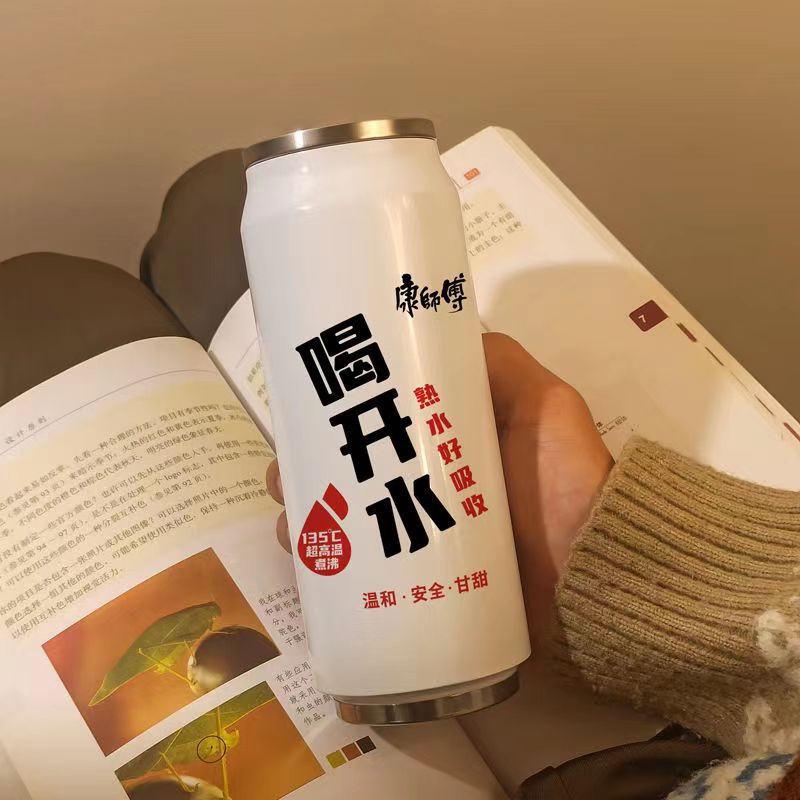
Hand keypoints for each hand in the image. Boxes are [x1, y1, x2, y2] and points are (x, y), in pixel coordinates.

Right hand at [266, 332, 611, 633]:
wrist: (595, 575)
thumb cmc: (565, 478)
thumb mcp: (541, 402)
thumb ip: (500, 362)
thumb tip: (445, 326)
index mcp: (446, 438)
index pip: (378, 415)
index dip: (334, 409)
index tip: (300, 406)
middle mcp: (427, 482)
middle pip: (351, 467)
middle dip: (308, 465)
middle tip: (286, 471)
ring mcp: (421, 535)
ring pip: (347, 518)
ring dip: (309, 513)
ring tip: (293, 520)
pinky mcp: (419, 583)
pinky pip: (362, 573)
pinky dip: (327, 565)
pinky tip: (306, 560)